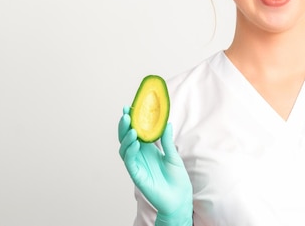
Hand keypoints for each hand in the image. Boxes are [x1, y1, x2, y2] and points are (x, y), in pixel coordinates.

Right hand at [118, 106, 192, 224]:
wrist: (180, 197)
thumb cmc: (177, 178)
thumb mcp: (173, 155)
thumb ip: (167, 140)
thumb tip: (166, 122)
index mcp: (148, 149)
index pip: (136, 131)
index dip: (132, 120)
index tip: (128, 107)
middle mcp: (140, 156)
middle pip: (126, 138)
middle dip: (124, 126)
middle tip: (126, 114)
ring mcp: (137, 165)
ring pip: (124, 149)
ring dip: (126, 137)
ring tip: (131, 127)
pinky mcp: (137, 175)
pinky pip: (130, 162)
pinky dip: (130, 151)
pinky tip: (135, 143)